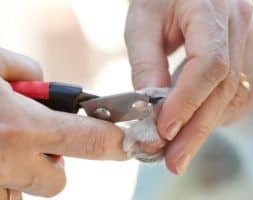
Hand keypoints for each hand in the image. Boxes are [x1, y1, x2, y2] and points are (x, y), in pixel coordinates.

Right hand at [0, 48, 125, 196]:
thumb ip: (26, 71)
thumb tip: (41, 83)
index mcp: (20, 127)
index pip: (92, 141)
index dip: (117, 143)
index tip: (128, 144)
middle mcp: (8, 164)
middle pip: (57, 182)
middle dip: (53, 162)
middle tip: (32, 139)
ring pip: (27, 188)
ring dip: (23, 169)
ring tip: (2, 142)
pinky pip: (4, 193)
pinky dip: (2, 176)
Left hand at [125, 0, 252, 174]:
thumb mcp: (142, 24)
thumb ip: (146, 65)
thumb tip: (151, 110)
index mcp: (212, 9)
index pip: (210, 65)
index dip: (186, 102)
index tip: (163, 130)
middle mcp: (239, 24)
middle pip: (224, 89)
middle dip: (196, 130)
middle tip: (173, 160)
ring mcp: (247, 39)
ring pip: (233, 95)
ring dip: (204, 126)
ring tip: (179, 148)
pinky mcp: (245, 53)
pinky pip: (237, 93)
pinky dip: (215, 114)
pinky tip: (195, 123)